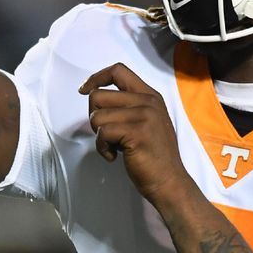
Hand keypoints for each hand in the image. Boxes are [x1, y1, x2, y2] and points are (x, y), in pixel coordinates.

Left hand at [79, 63, 189, 204]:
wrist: (169, 181)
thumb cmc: (154, 156)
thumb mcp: (148, 121)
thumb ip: (130, 106)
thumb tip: (97, 97)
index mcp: (150, 95)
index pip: (118, 70)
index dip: (96, 78)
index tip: (84, 89)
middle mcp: (148, 101)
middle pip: (99, 95)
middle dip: (94, 116)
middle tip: (107, 134)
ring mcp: (144, 116)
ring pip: (97, 116)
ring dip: (99, 136)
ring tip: (114, 146)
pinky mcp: (136, 132)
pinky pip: (102, 133)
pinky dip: (102, 148)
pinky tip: (115, 156)